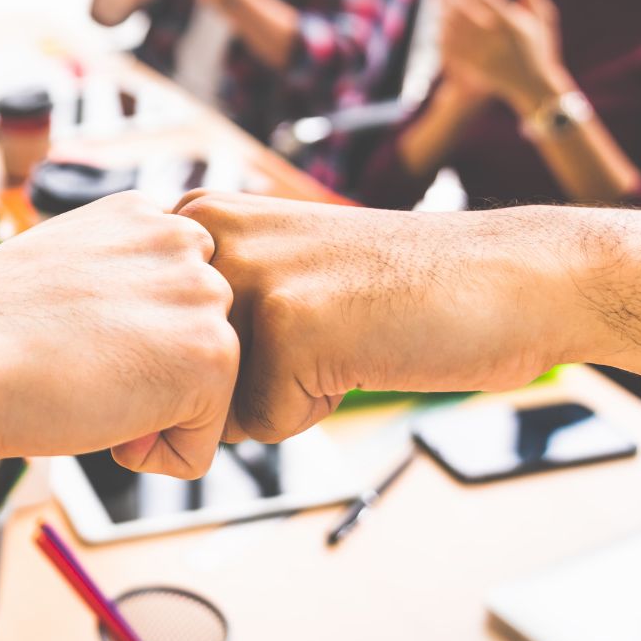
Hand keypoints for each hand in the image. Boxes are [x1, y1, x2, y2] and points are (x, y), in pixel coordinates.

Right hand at [0, 191, 239, 478]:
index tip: (67, 341)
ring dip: (147, 416)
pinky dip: (149, 456)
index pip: (177, 305)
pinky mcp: (210, 355)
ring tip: (80, 387)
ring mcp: (201, 294)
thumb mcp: (59, 279)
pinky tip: (93, 417)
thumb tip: (136, 343)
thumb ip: (113, 290)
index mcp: (141, 215)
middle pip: (197, 351)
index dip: (127, 346)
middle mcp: (181, 241)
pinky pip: (200, 448)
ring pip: (204, 399)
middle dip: (146, 379)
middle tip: (70, 365)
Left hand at [174, 192, 567, 442]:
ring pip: (212, 406)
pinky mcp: (286, 324)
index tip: (280, 323)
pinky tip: (360, 354)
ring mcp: (244, 276)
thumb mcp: (274, 273)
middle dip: (240, 384)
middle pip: (174, 374)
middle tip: (318, 332)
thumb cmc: (393, 290)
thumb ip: (200, 313)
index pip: (150, 335)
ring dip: (275, 398)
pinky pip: (263, 426)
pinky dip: (314, 412)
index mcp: (199, 214)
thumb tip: (132, 411)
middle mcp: (207, 235)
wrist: (509, 278)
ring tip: (337, 339)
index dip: (211, 360)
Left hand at [438, 0, 567, 112]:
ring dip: (441, 13)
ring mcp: (479, 53)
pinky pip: (448, 46)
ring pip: (451, 26)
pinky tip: (439, 26)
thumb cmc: (539, 45)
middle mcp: (493, 37)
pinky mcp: (470, 66)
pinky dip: (441, 33)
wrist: (533, 84)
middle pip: (461, 7)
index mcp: (510, 21)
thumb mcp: (542, 13)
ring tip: (438, 5)